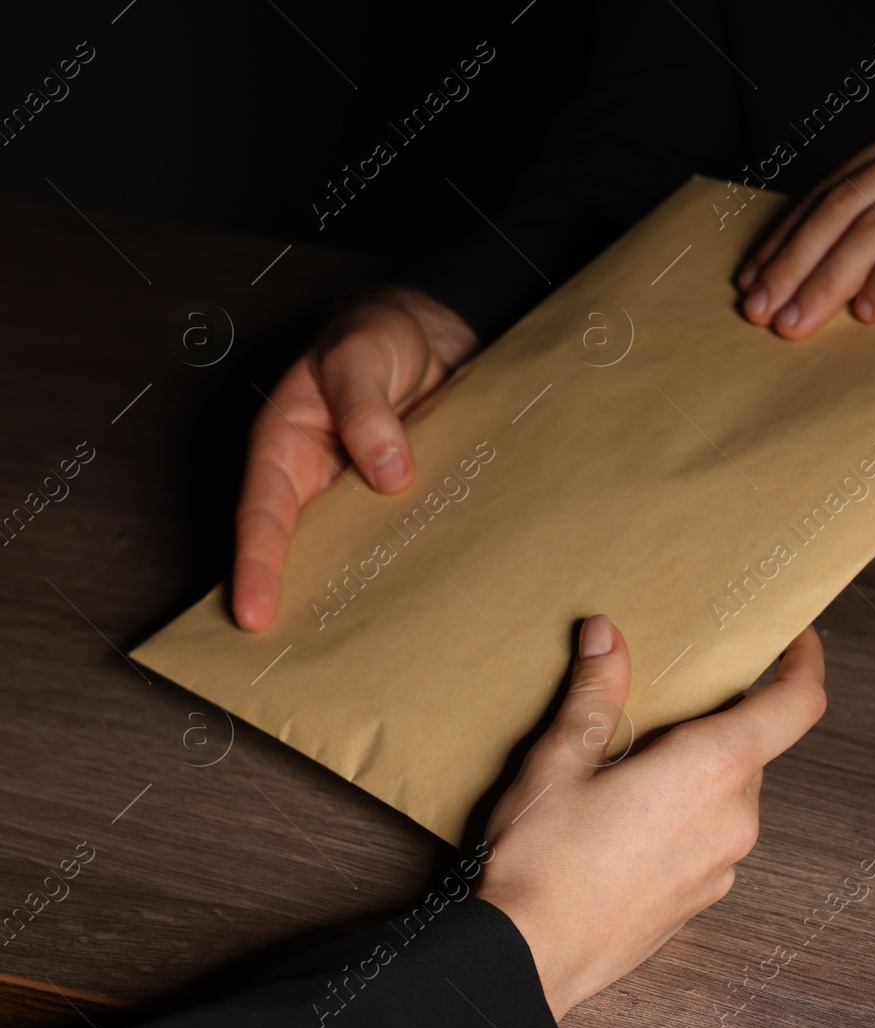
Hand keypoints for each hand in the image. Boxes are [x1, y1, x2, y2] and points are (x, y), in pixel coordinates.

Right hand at [232, 287, 477, 631]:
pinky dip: (408, 571)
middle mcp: (318, 480)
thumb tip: (388, 474)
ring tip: (364, 651)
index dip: (256, 565)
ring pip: (353, 554)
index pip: (263, 514)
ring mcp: (361, 496)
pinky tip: (426, 606)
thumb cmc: (378, 335)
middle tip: (297, 660)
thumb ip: (367, 409)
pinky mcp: (405, 502)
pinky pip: (402, 540)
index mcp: (285, 445)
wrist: (433, 332)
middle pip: (301, 550)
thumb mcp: (362, 354)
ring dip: (358, 596)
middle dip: (298, 602)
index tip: (253, 615)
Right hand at [475, 615, 826, 1021]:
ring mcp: (724, 864)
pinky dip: (685, 813)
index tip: (795, 637)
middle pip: (752, 744)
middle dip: (714, 719)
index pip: (798, 703)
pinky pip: (711, 835)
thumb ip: (596, 692)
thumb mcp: (560, 759)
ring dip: (695, 770)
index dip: (806, 661)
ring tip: (627, 767)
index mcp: (714, 768)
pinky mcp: (702, 897)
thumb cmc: (543, 860)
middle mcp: (735, 816)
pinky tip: (624, 820)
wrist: (526, 961)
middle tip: (659, 704)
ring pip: (729, 791)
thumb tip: (608, 635)